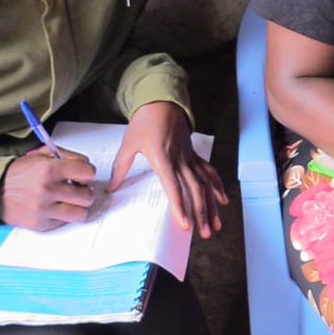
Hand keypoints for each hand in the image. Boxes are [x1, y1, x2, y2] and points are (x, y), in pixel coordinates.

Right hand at [0, 146, 97, 230]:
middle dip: (85, 192)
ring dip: (78, 207)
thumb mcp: (41, 155)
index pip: (88, 173)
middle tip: (78, 190)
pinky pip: (65, 222)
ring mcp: (44, 210)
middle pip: (87, 196)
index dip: (88, 173)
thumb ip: (67, 157)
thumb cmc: (20, 173)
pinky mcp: (40, 224)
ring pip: (80, 214)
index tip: (83, 175)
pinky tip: (55, 207)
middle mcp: (47, 190)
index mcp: (49, 170)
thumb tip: (86, 165)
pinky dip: (63, 215)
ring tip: (70, 201)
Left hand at [108, 101, 228, 237]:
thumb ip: (121, 166)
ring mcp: (190, 158)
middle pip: (195, 190)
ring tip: (215, 225)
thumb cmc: (145, 122)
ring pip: (205, 184)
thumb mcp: (129, 143)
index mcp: (163, 158)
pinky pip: (209, 172)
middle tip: (204, 233)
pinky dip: (217, 187)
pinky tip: (223, 201)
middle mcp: (180, 160)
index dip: (180, 206)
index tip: (185, 225)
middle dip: (201, 213)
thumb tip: (111, 188)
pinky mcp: (194, 155)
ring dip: (211, 206)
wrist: (163, 101)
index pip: (173, 187)